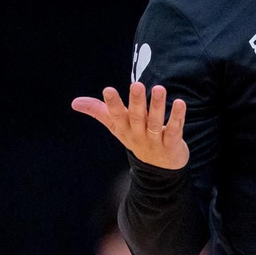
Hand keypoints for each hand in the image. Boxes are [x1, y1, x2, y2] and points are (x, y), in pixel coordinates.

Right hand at [71, 82, 188, 169]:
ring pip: (155, 122)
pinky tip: (180, 102)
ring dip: (157, 105)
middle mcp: (138, 134)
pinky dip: (177, 117)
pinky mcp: (172, 143)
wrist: (159, 170)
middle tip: (136, 84)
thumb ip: (99, 112)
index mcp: (124, 128)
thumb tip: (75, 102)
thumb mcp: (116, 127)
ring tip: (159, 88)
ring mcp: (154, 140)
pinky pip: (174, 129)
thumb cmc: (136, 139)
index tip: (108, 90)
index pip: (116, 116)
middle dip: (136, 101)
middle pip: (136, 117)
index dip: (112, 104)